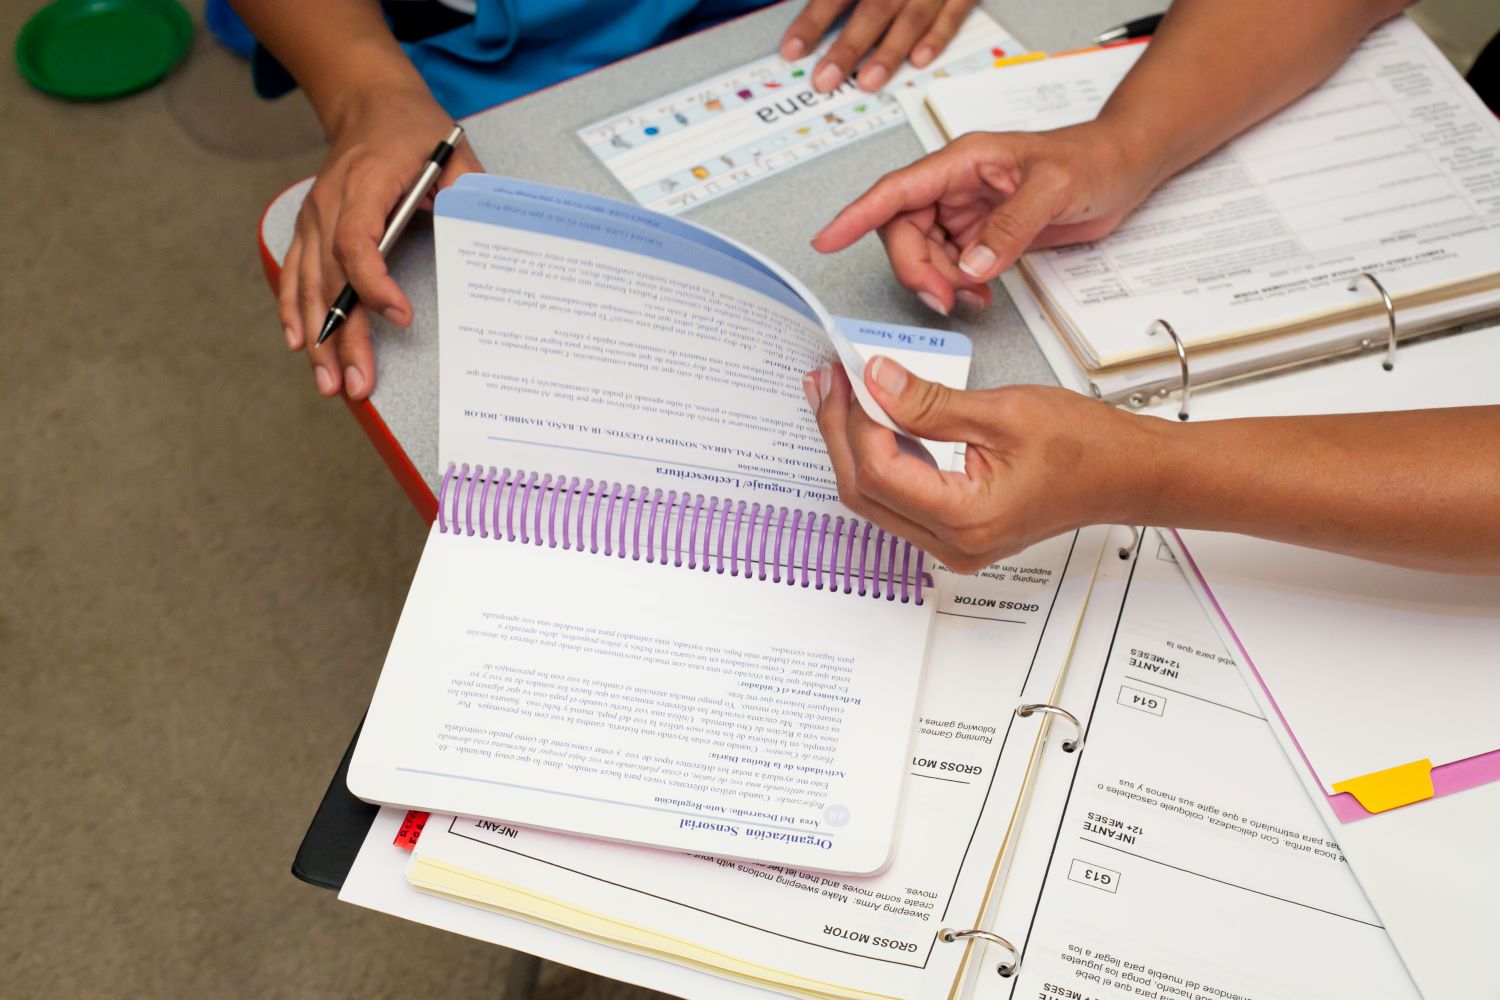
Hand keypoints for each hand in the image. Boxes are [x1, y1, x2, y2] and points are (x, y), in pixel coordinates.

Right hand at [279, 86, 481, 399]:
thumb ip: (465, 187)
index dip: (374, 284)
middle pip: (330, 279)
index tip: (400, 316)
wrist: (370, 104)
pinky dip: (293, 312)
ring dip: (317, 339)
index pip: (357, 242)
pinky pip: (294, 275)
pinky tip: (300, 347)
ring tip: (332, 385)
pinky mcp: (309, 229)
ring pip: (307, 286)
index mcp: (365, 183)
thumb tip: (477, 227)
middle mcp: (330, 204)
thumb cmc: (412, 129)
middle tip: (358, 383)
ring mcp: (314, 218)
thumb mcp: (450, 148)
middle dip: (343, 336)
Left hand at [780, 0, 977, 92]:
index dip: (814, 20)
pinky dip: (938, 36)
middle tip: (825, 79)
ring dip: (889, 52)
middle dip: (848, 46)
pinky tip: (919, 60)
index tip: (792, 49)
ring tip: (867, 82)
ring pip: (912, 16)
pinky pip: (955, 11)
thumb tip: (809, 7)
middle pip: (874, 7)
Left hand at [804, 357, 1158, 571]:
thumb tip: (875, 381)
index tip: (850, 374)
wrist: (1126, 474)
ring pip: (874, 499)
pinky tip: (870, 421)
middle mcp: (952, 544)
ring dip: (852, 445)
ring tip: (838, 394)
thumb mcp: (1003, 411)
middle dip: (839, 432)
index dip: (855, 420)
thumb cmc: (1085, 446)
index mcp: (965, 519)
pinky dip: (878, 458)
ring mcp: (950, 545)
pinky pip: (897, 500)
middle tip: (827, 380)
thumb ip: (930, 402)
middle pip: (864, 491)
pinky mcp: (953, 533)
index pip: (880, 471)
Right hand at [811, 125, 1159, 314]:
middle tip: (944, 297)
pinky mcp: (981, 236)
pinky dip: (958, 288)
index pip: (895, 191)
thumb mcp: (1054, 189)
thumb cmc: (1093, 160)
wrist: (1126, 169)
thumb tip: (970, 267)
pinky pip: (950, 267)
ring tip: (971, 296)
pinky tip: (981, 296)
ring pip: (923, 255)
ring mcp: (966, 213)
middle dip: (915, 270)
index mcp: (962, 162)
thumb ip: (1009, 229)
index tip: (827, 240)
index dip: (856, 216)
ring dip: (938, 283)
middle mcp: (955, 187)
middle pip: (902, 232)